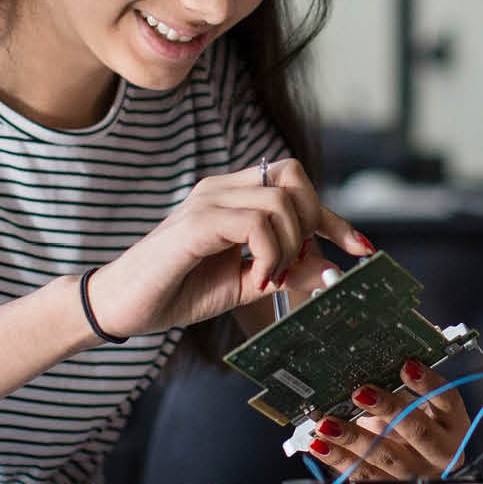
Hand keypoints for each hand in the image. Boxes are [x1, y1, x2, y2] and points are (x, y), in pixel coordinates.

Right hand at [85, 159, 372, 337]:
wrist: (122, 308)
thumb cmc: (177, 291)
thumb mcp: (245, 283)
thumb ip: (285, 270)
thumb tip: (331, 268)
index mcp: (234, 197)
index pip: (295, 184)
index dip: (333, 215)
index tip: (360, 247)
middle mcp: (221, 188)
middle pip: (292, 175)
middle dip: (313, 221)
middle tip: (297, 264)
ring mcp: (206, 201)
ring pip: (278, 200)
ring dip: (288, 244)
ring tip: (269, 277)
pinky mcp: (194, 223)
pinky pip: (252, 223)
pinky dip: (268, 253)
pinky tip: (257, 278)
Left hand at [306, 359, 470, 480]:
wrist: (421, 465)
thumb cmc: (418, 426)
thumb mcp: (418, 404)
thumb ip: (403, 389)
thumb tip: (373, 365)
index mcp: (453, 425)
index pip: (447, 400)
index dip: (427, 384)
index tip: (407, 366)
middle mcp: (440, 452)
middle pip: (418, 431)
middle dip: (388, 410)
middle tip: (360, 394)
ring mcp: (416, 474)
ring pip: (387, 458)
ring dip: (353, 439)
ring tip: (329, 423)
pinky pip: (364, 477)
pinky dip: (339, 460)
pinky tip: (321, 445)